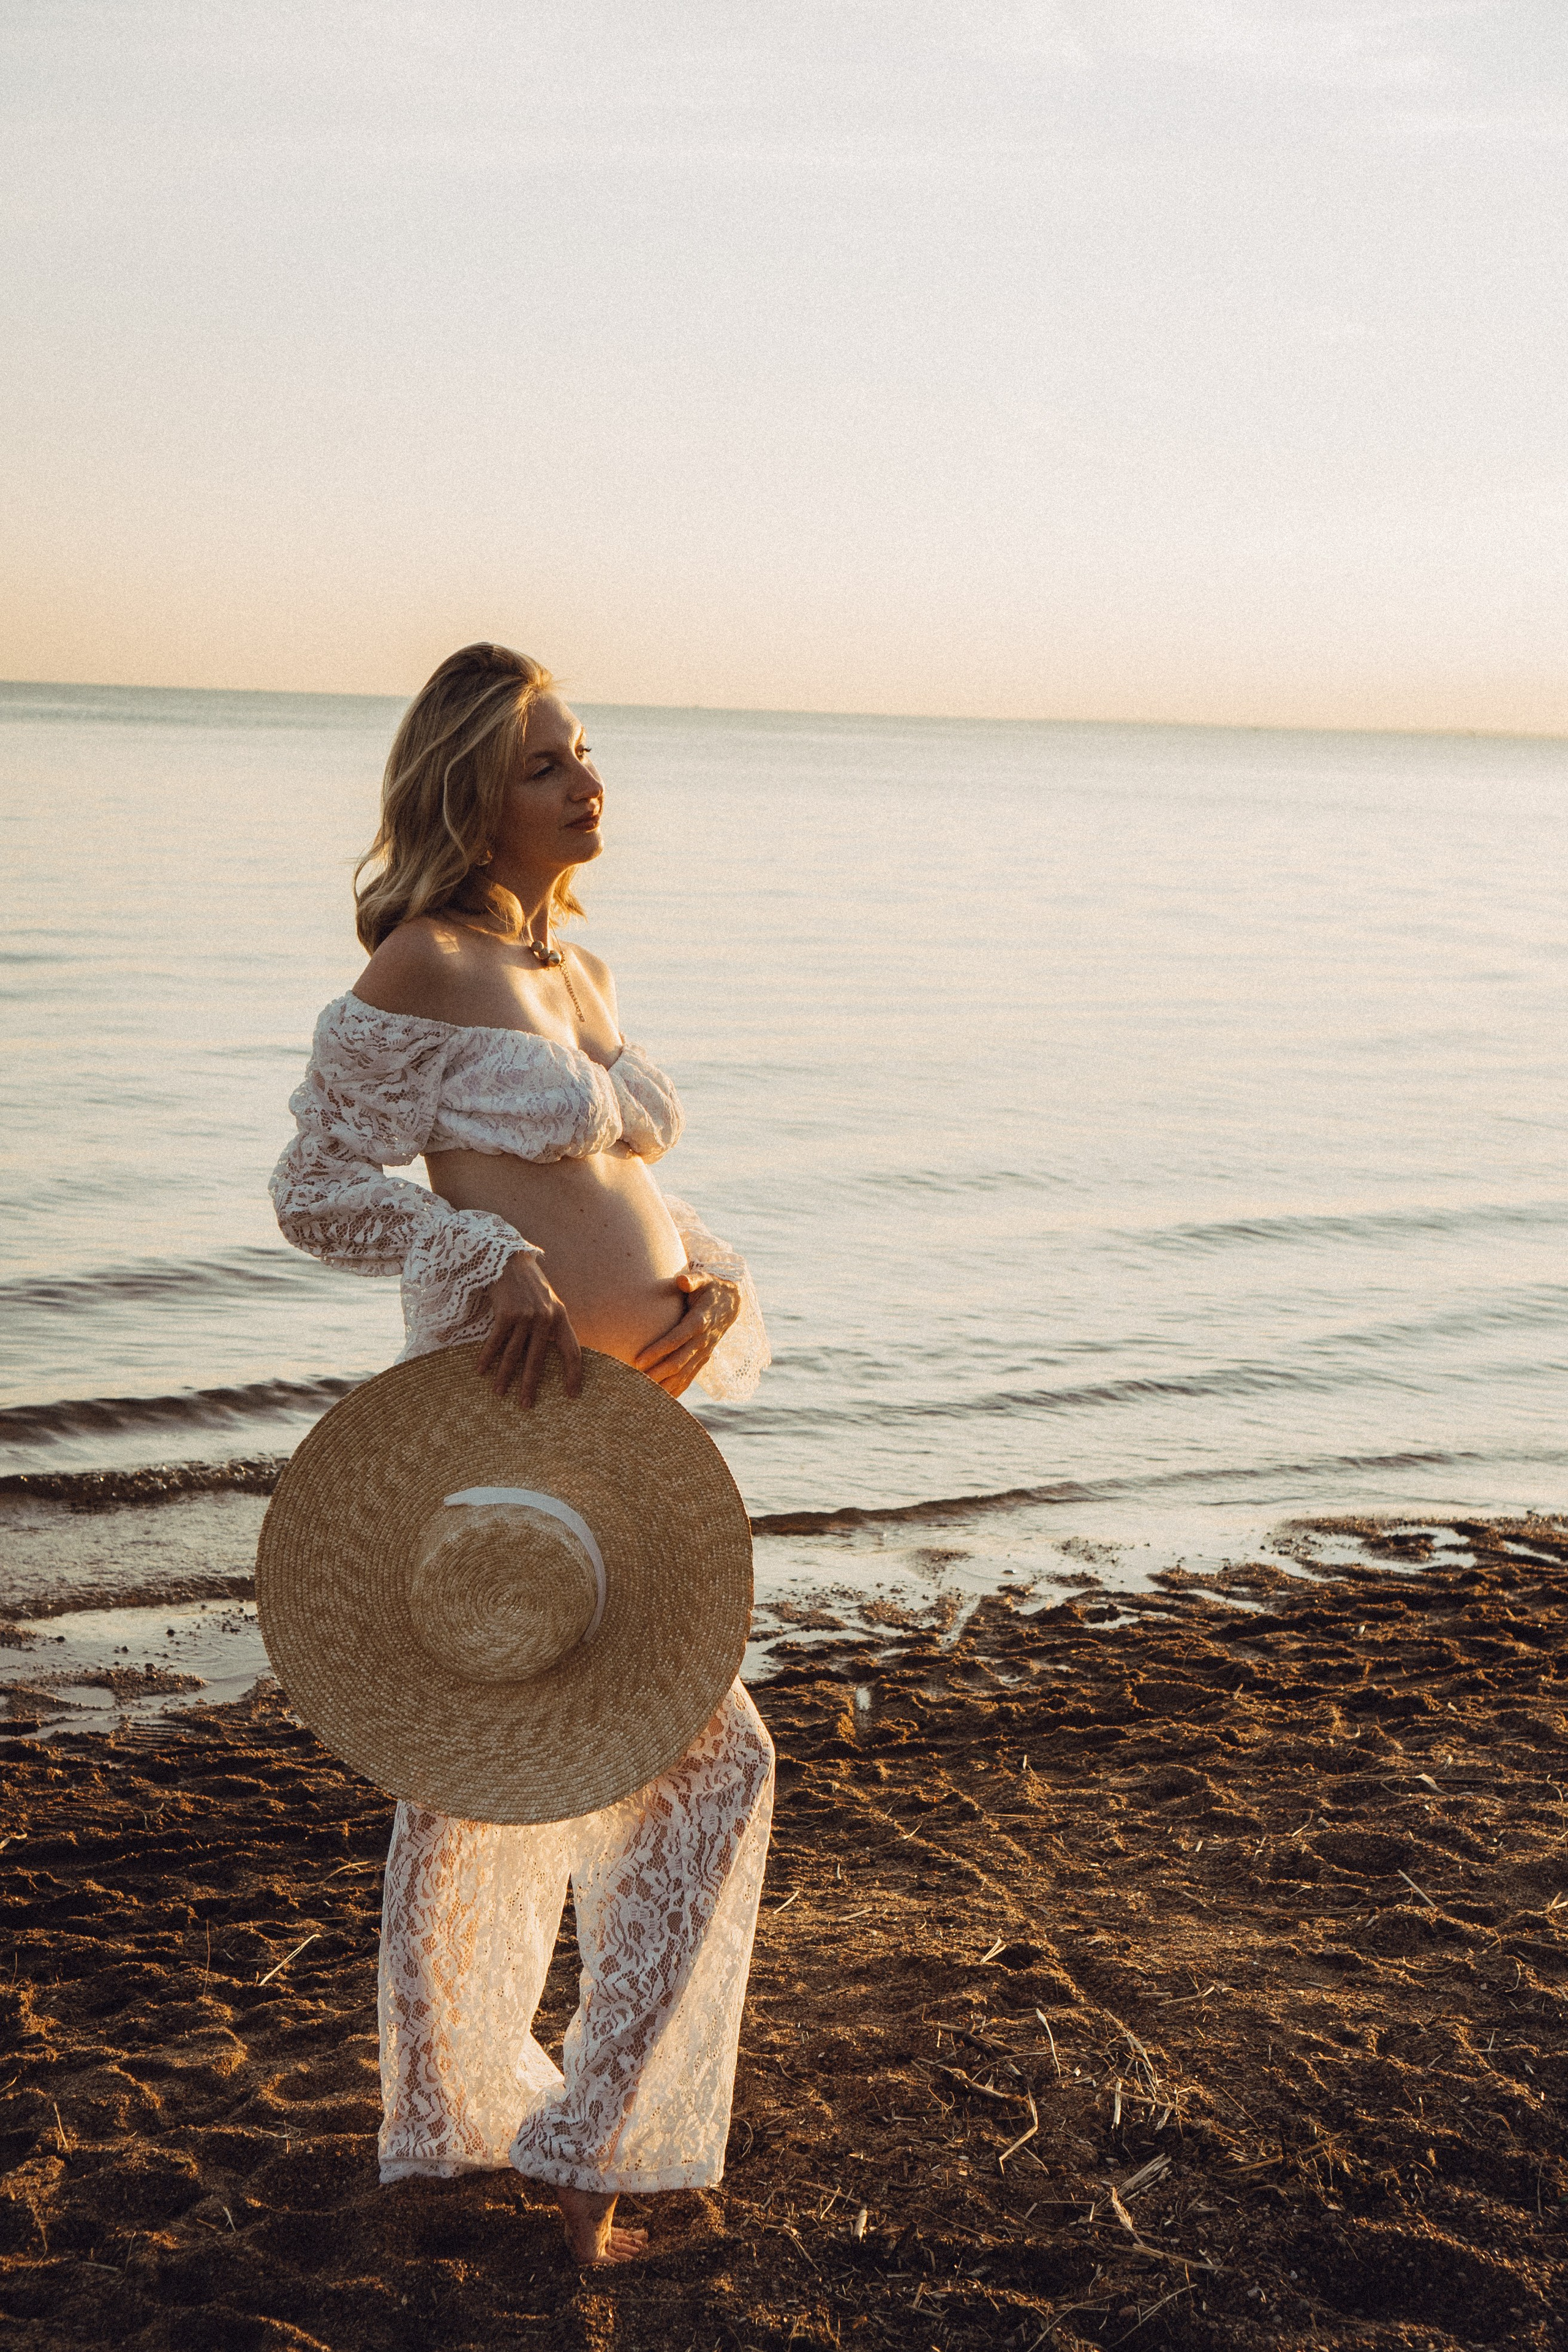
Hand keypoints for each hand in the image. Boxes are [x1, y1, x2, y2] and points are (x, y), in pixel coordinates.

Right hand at [476, 1251, 583, 1406]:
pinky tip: (480, 1370)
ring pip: (513, 1354)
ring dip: (504, 1376)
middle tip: (526, 1405)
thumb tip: (550, 1353)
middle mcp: (546, 1317)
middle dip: (530, 1385)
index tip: (572, 1395)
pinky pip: (495, 1342)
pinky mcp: (506, 1313)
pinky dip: (486, 1357)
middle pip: (538, 1360)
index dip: (574, 1374)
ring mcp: (526, 1315)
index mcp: (561, 1317)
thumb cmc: (528, 1284)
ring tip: (499, 1393)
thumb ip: (551, 1324)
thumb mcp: (548, 1302)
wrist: (508, 1259)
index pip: (572, 1351)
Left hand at [634, 1267, 740, 1398]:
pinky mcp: (704, 1358)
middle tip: (634, 1382)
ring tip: (643, 1396)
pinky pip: (690, 1377)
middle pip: (678, 1361)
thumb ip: (693, 1280)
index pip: (676, 1339)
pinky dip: (677, 1390)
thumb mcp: (705, 1279)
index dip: (658, 1350)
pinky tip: (662, 1401)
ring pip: (684, 1374)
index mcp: (700, 1321)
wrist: (732, 1302)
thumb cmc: (711, 1288)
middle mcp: (703, 1340)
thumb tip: (682, 1280)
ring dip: (665, 1386)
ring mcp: (704, 1352)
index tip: (638, 1360)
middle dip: (657, 1373)